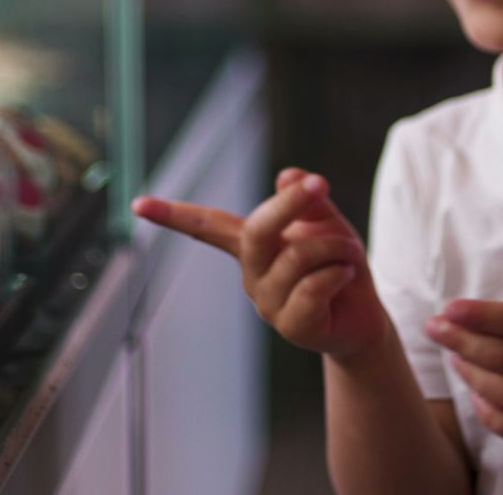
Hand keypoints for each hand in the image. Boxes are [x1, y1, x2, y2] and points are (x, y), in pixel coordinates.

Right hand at [133, 168, 388, 356]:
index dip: (174, 215)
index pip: (207, 226)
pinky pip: (314, 286)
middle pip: (255, 231)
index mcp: (252, 246)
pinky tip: (348, 277)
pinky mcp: (292, 326)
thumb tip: (286, 176)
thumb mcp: (326, 221)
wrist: (365, 317)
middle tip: (320, 181)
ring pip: (298, 255)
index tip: (137, 204)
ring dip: (336, 245)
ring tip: (351, 255)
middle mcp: (252, 274)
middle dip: (288, 204)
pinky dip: (340, 272)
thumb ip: (308, 199)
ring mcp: (268, 302)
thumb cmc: (339, 264)